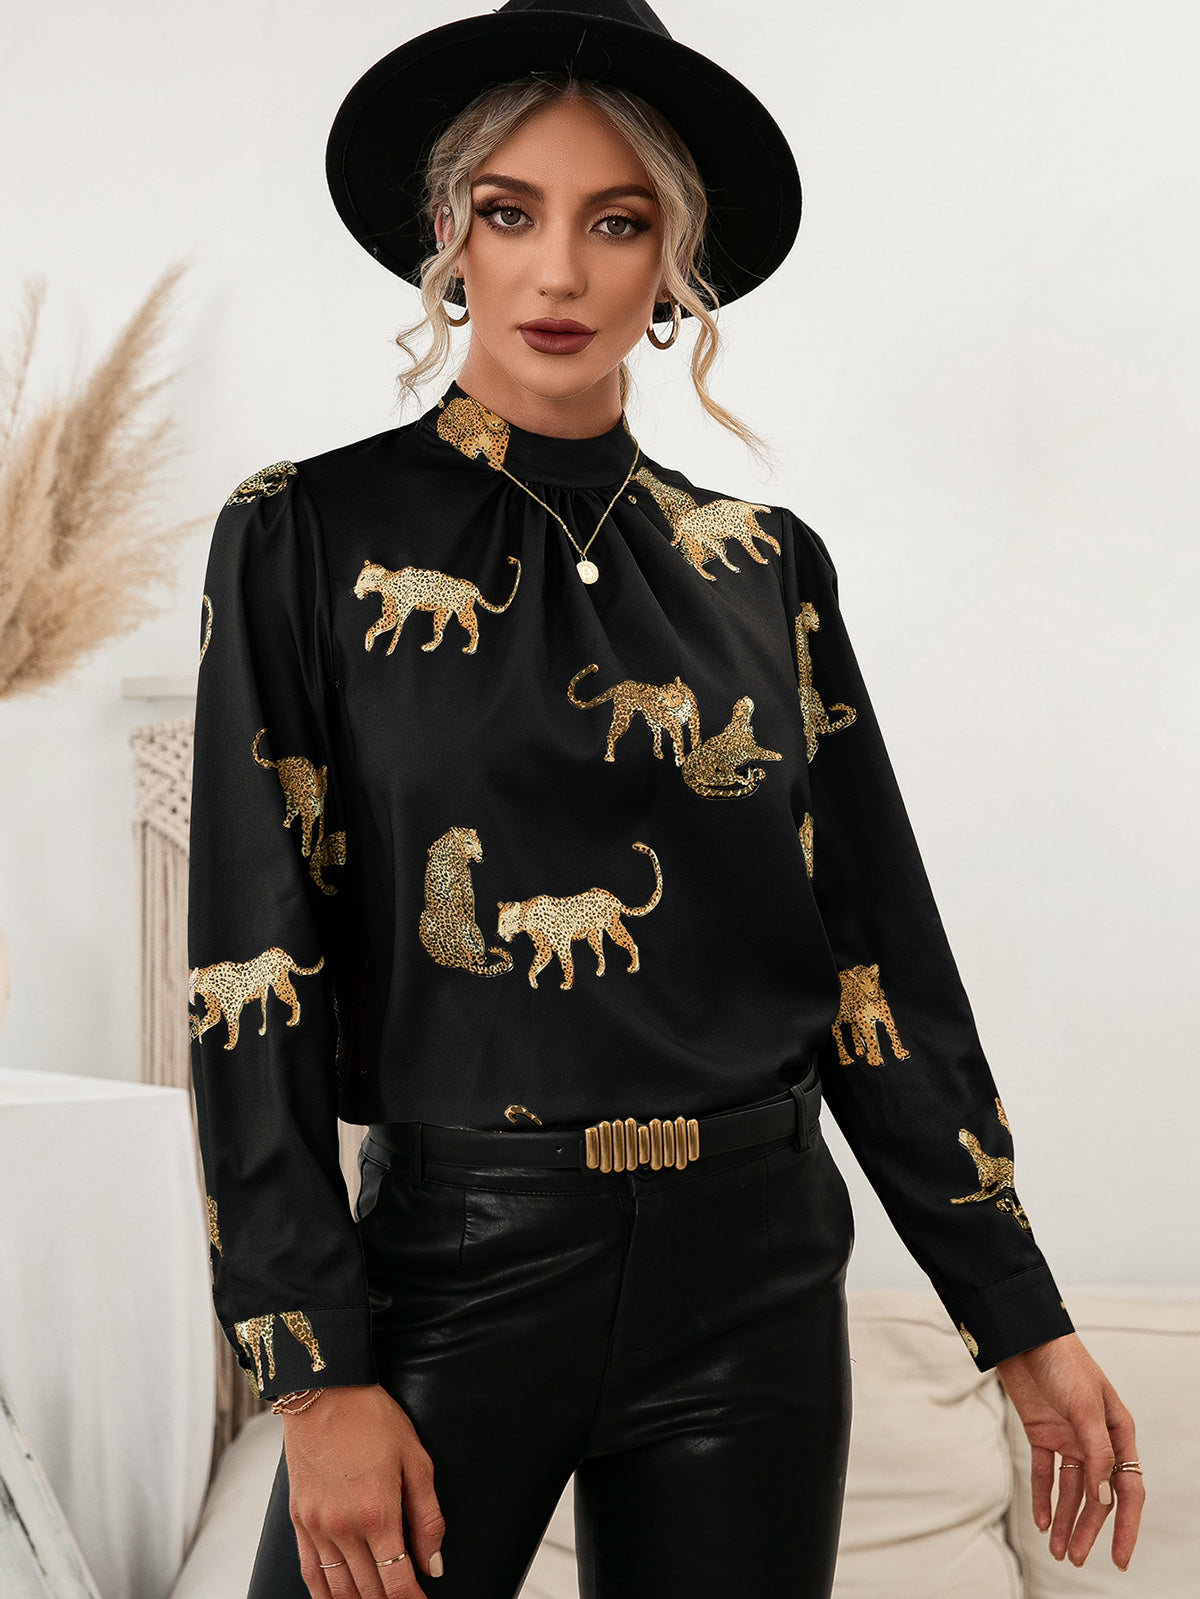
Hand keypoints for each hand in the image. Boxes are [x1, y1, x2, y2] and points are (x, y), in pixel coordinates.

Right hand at [282, 1383, 444, 1597]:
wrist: (324, 1391)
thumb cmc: (374, 1419)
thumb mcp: (416, 1459)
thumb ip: (428, 1517)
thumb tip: (434, 1564)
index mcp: (378, 1514)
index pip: (397, 1582)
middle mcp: (344, 1528)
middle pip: (369, 1591)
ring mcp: (317, 1527)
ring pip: (338, 1590)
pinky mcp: (299, 1521)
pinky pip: (311, 1573)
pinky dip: (324, 1595)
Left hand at [994, 1332, 1142, 1571]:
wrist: (1023, 1336)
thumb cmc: (1062, 1363)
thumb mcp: (1085, 1406)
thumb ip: (1097, 1452)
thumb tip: (1105, 1499)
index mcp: (1118, 1432)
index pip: (1128, 1488)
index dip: (1126, 1526)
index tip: (1119, 1559)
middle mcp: (1096, 1439)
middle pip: (1098, 1495)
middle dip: (1089, 1529)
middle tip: (1077, 1560)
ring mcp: (1069, 1437)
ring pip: (1071, 1490)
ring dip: (1066, 1520)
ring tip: (1058, 1552)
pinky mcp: (1042, 1433)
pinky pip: (1045, 1473)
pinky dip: (1043, 1497)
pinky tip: (1042, 1522)